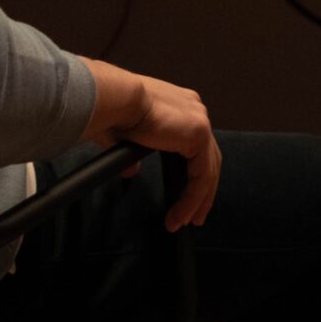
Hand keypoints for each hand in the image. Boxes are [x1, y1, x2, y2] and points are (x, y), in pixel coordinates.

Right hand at [83, 59, 219, 230]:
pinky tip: (181, 215)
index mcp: (180, 106)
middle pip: (208, 158)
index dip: (194, 172)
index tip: (187, 196)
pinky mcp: (199, 133)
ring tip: (187, 221)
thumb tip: (133, 172)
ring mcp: (199, 120)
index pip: (196, 145)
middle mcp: (194, 110)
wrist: (115, 100)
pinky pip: (201, 176)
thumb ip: (135, 155)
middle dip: (203, 190)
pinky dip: (193, 199)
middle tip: (195, 216)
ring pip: (207, 170)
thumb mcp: (126, 139)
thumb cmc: (113, 111)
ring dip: (198, 200)